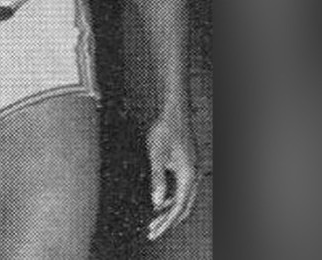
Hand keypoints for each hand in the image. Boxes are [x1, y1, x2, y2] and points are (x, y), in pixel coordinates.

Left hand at [146, 109, 198, 240]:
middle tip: (152, 232)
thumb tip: (156, 203)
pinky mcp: (188, 167)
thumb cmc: (165, 130)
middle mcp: (193, 177)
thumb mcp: (156, 154)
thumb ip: (157, 179)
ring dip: (169, 211)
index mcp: (188, 176)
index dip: (166, 223)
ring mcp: (192, 172)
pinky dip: (172, 199)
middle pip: (183, 208)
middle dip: (167, 222)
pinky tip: (161, 201)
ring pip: (184, 200)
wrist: (176, 112)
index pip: (178, 208)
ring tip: (155, 221)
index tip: (154, 232)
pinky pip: (182, 190)